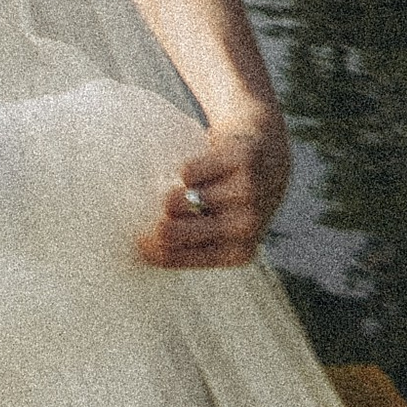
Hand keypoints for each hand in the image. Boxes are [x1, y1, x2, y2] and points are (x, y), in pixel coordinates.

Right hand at [137, 110, 291, 271]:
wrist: (268, 149)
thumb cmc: (231, 196)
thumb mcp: (218, 228)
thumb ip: (188, 241)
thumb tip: (139, 248)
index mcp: (239, 253)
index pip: (173, 257)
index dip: (147, 248)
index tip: (138, 238)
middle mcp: (246, 227)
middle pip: (168, 232)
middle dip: (155, 221)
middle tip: (163, 211)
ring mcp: (247, 194)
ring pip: (176, 201)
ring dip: (173, 192)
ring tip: (187, 189)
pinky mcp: (242, 161)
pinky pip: (187, 172)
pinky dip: (188, 169)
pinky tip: (206, 168)